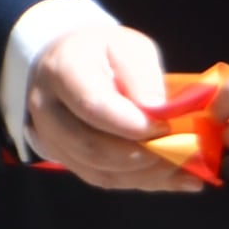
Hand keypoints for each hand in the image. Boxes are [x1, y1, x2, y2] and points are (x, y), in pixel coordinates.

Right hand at [22, 6, 207, 193]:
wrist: (67, 62)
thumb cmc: (103, 52)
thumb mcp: (128, 47)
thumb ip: (142, 75)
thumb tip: (156, 112)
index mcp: (62, 70)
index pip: (93, 106)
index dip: (131, 124)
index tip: (165, 127)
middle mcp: (46, 109)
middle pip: (90, 147)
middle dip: (139, 156)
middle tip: (179, 151)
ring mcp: (51, 138)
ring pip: (97, 171)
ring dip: (144, 175)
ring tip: (182, 167)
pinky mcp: (65, 158)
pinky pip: (102, 179)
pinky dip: (141, 181)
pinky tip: (174, 177)